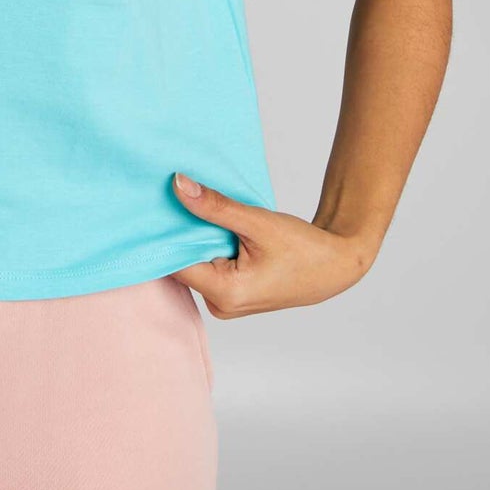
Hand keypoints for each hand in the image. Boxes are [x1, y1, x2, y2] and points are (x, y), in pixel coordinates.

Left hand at [165, 173, 374, 317]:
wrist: (335, 265)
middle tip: (169, 197)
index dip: (163, 232)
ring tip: (192, 206)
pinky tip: (209, 222)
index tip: (154, 202)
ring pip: (195, 263)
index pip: (175, 261)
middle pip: (182, 263)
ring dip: (194, 237)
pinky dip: (207, 244)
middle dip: (178, 232)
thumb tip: (178, 184)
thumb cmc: (303, 248)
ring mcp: (225, 302)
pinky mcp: (231, 294)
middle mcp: (220, 305)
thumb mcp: (257, 222)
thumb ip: (215, 206)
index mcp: (225, 294)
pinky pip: (208, 266)